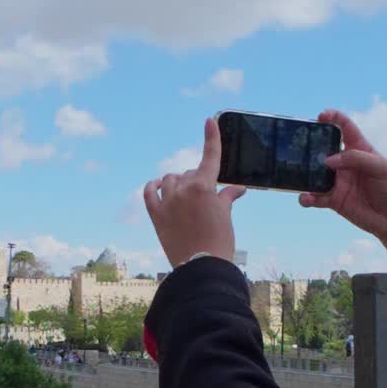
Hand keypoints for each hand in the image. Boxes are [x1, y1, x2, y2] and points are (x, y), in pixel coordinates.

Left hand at [144, 118, 246, 267]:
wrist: (201, 266)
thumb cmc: (219, 242)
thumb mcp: (226, 217)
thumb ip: (227, 198)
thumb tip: (237, 189)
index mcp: (204, 186)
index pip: (209, 156)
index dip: (211, 137)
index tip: (209, 121)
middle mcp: (183, 189)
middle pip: (189, 173)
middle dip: (197, 180)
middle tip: (205, 195)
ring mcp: (167, 201)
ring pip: (170, 180)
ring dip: (177, 183)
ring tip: (185, 195)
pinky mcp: (156, 215)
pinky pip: (149, 192)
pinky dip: (153, 187)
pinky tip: (158, 186)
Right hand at [299, 109, 386, 270]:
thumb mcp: (380, 167)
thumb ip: (355, 159)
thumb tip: (328, 160)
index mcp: (360, 149)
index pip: (345, 128)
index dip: (333, 118)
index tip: (321, 116)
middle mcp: (346, 164)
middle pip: (324, 149)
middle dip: (311, 146)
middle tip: (300, 146)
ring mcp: (338, 182)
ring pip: (315, 174)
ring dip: (305, 174)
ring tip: (299, 175)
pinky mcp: (333, 200)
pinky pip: (315, 197)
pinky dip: (307, 198)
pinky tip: (306, 198)